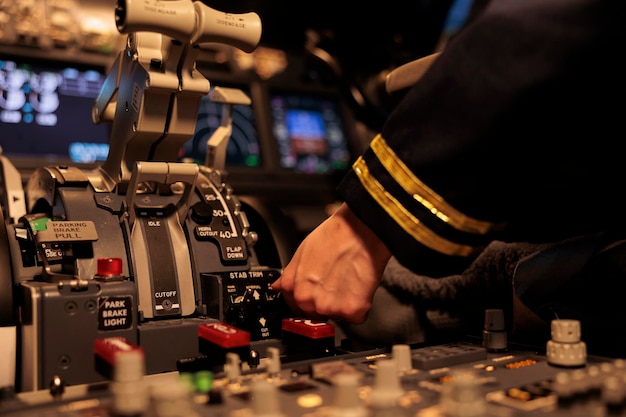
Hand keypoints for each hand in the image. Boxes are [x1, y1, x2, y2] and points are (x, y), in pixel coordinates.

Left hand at [271, 203, 391, 322]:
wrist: (360, 231)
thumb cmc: (334, 237)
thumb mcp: (301, 252)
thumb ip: (289, 276)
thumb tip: (278, 288)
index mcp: (293, 288)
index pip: (296, 308)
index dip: (310, 300)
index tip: (319, 292)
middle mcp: (308, 300)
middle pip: (317, 315)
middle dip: (327, 303)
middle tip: (337, 281)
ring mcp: (330, 308)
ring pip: (337, 315)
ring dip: (344, 304)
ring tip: (348, 280)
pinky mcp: (352, 310)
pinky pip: (356, 317)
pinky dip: (360, 306)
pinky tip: (359, 286)